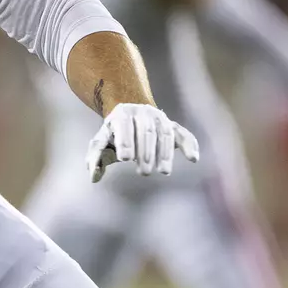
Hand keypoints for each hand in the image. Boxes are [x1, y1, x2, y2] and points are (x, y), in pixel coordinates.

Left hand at [85, 103, 199, 181]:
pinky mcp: (171, 124)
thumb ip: (96, 157)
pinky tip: (193, 158)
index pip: (124, 126)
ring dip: (165, 153)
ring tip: (163, 172)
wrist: (130, 114)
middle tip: (144, 172)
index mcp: (122, 114)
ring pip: (164, 133)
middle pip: (146, 131)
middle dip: (146, 152)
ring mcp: (159, 117)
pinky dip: (189, 144)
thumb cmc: (114, 134)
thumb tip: (93, 177)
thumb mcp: (102, 141)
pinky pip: (182, 133)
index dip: (125, 141)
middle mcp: (142, 111)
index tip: (125, 159)